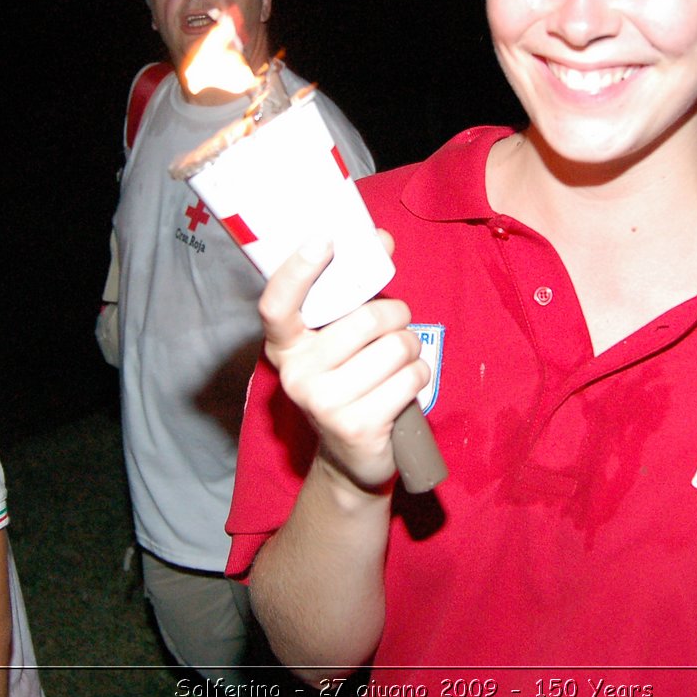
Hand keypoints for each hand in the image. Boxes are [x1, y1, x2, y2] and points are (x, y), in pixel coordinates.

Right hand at [258, 232, 427, 492]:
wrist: (351, 457)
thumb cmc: (350, 378)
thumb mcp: (342, 335)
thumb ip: (357, 289)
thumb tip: (380, 239)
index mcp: (285, 345)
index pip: (277, 304)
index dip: (298, 270)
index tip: (324, 239)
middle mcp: (297, 374)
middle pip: (365, 319)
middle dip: (395, 316)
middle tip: (394, 327)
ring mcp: (323, 403)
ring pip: (395, 347)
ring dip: (410, 349)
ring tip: (398, 362)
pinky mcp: (357, 426)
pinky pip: (411, 377)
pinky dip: (418, 375)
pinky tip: (404, 387)